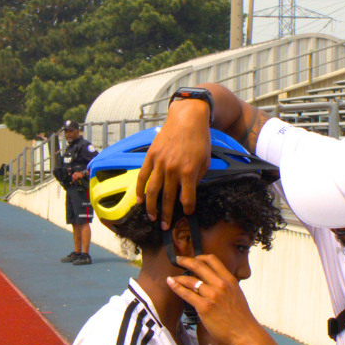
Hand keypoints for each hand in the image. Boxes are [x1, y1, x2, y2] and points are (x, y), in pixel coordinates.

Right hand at [138, 100, 214, 226]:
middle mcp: (172, 169)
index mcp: (188, 171)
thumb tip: (189, 191)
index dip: (187, 208)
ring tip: (152, 218)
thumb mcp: (205, 160)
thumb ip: (197, 177)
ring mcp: (159, 163)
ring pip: (152, 190)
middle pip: (167, 198)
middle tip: (165, 226)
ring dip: (151, 207)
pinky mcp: (151, 156)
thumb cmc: (199, 139)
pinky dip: (139, 189)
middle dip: (167, 214)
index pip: (187, 197)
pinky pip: (143, 176)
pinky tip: (139, 200)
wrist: (187, 117)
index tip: (187, 213)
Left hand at [166, 254, 268, 344]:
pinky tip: (171, 283)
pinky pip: (186, 293)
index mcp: (230, 280)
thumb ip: (225, 287)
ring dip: (179, 276)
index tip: (193, 258)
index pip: (213, 260)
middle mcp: (221, 284)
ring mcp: (212, 295)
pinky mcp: (204, 307)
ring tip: (173, 277)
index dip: (200, 256)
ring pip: (190, 280)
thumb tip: (212, 283)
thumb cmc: (241, 318)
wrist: (244, 334)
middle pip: (199, 266)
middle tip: (179, 260)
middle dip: (186, 260)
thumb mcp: (236, 295)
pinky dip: (176, 286)